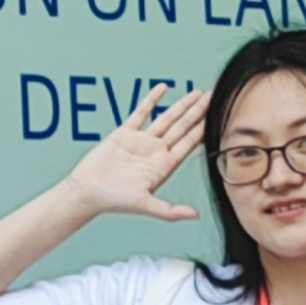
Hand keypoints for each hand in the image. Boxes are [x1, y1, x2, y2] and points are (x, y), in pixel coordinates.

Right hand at [66, 83, 210, 222]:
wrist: (87, 191)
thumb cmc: (114, 201)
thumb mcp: (145, 206)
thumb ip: (170, 211)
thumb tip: (196, 216)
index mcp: (164, 166)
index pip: (189, 143)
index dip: (203, 129)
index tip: (219, 115)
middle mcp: (156, 152)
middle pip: (183, 128)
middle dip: (198, 112)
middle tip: (215, 96)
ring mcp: (141, 141)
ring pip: (166, 118)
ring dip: (181, 105)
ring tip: (197, 92)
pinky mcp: (125, 133)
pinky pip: (142, 112)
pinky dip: (152, 100)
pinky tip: (164, 88)